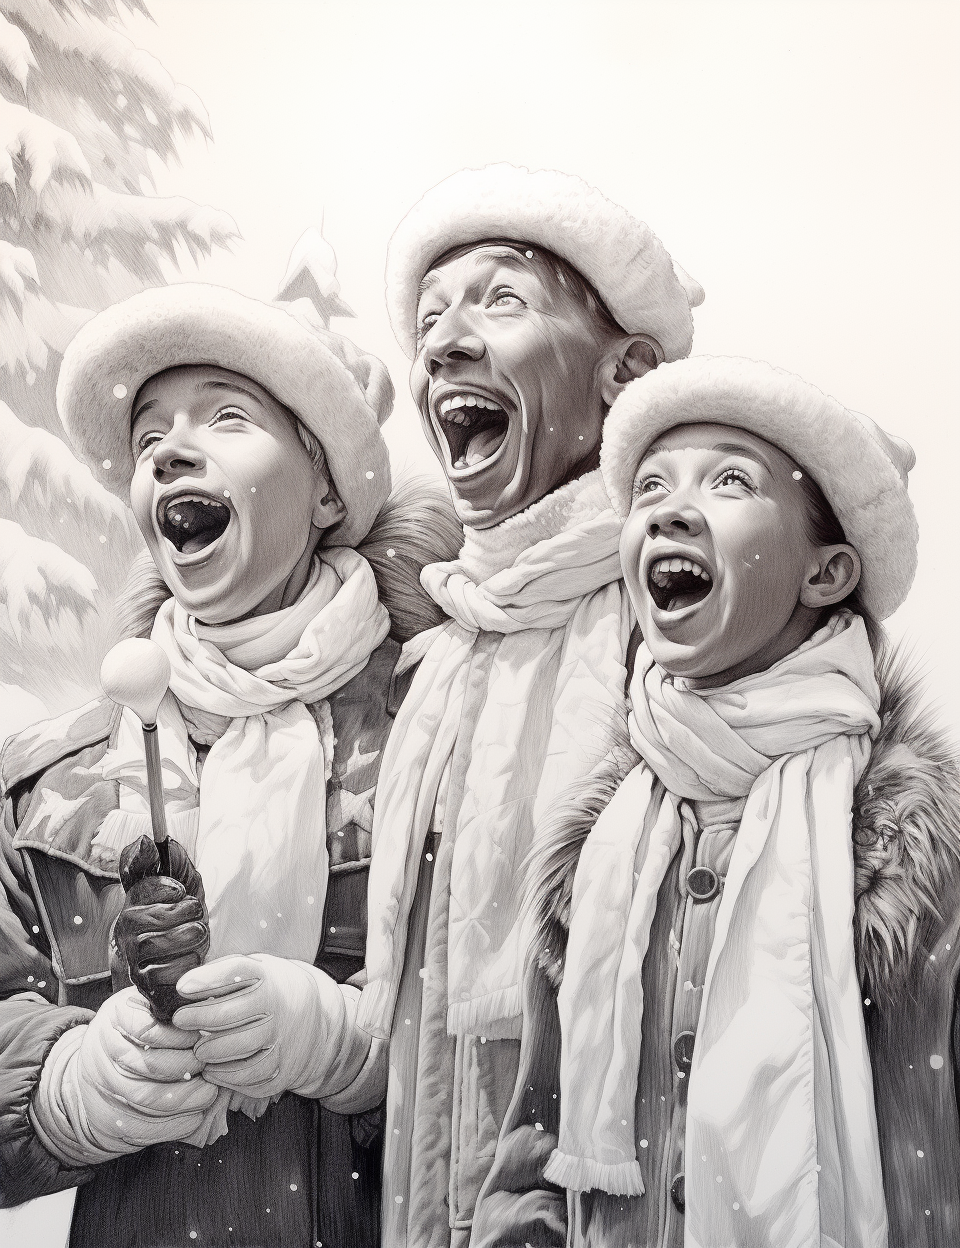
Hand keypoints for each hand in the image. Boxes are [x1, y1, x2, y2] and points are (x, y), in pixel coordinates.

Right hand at [34, 987, 221, 1163]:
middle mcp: (103, 1050)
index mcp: (115, 1016)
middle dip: (187, 1067)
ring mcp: (101, 1084)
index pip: (148, 1029)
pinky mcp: (106, 1116)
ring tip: (209, 1092)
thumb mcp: (147, 1003)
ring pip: (146, 1097)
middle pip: (149, 1065)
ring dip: (185, 1098)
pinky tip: (195, 1117)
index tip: (202, 1037)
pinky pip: (140, 1126)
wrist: (96, 1063)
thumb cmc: (136, 1026)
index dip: (180, 1037)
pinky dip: (172, 1125)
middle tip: (209, 1065)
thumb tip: (210, 1004)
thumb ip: (171, 1004)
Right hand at [114, 835, 208, 1021]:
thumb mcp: (187, 881)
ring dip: (189, 936)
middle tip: (196, 914)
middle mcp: (124, 928)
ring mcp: (131, 957)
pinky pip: (163, 973)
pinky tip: (193, 957)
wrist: (193, 965)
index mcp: (134, 898)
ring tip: (198, 934)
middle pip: (138, 917)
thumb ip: (171, 859)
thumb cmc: (187, 918)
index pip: (131, 885)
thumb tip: (146, 839)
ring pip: (153, 944)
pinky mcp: (144, 984)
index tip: (179, 890)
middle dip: (180, 912)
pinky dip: (188, 962)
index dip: (160, 885)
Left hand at [174, 954, 337, 1099]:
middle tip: (181, 1020)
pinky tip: (213, 1068)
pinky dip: (224, 1075)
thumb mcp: (260, 970)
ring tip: (199, 1048)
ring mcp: (283, 1040)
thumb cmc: (275, 993)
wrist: (322, 1021)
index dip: (205, 980)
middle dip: (196, 1018)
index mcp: (270, 978)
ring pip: (235, 1048)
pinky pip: (247, 1077)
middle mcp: (278, 1007)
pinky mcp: (283, 1069)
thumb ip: (227, 973)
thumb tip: (186, 986)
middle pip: (227, 1015)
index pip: (235, 972)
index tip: (182, 988)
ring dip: (208, 1050)